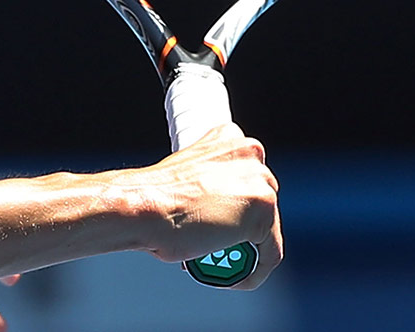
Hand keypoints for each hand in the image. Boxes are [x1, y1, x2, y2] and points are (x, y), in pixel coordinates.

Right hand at [125, 124, 281, 288]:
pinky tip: (229, 278)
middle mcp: (251, 154)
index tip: (214, 218)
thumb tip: (218, 208)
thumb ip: (211, 180)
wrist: (144, 208)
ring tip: (216, 261)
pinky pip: (269, 255)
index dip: (232, 203)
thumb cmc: (152, 197)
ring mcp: (261, 183)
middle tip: (212, 242)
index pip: (247, 176)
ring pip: (266, 229)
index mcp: (229, 136)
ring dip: (245, 249)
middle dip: (241, 226)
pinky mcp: (265, 214)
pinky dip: (252, 272)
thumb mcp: (184, 172)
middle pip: (260, 202)